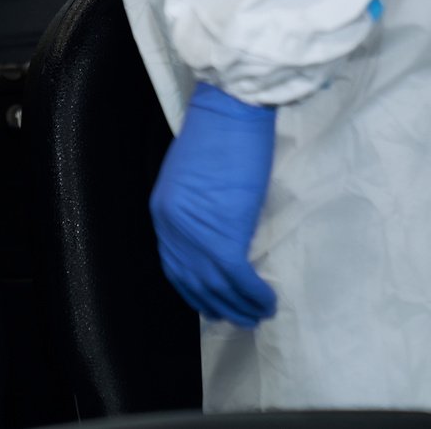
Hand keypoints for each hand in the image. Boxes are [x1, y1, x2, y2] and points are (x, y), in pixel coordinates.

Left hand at [149, 81, 277, 328]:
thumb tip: (217, 235)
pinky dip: (253, 293)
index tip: (213, 303)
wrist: (230, 112)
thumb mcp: (193, 179)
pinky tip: (267, 300)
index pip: (174, 265)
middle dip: (218, 305)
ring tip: (258, 314)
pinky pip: (237, 276)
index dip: (195, 290)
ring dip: (239, 306)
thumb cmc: (218, 136)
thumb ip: (197, 211)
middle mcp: (173, 228)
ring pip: (216, 285)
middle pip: (193, 282)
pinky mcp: (224, 233)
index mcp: (163, 212)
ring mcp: (196, 233)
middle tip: (239, 318)